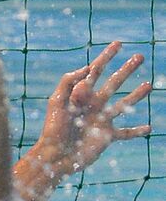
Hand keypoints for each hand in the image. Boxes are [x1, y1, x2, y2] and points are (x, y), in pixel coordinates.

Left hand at [35, 41, 150, 179]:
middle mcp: (94, 105)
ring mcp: (102, 121)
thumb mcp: (56, 102)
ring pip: (123, 105)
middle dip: (126, 70)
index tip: (118, 44)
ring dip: (136, 95)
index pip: (95, 71)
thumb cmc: (52, 130)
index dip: (106, 57)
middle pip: (113, 83)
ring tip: (148, 85)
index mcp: (81, 95)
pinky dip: (137, 132)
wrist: (55, 156)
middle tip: (139, 57)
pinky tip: (148, 128)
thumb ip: (68, 82)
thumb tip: (87, 68)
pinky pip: (125, 133)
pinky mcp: (106, 137)